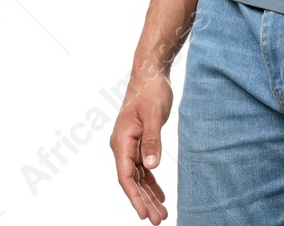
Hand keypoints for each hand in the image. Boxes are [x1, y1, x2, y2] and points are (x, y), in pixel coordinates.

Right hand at [109, 66, 171, 222]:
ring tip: (162, 213)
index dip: (134, 197)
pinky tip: (160, 195)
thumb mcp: (154, 115)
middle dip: (144, 202)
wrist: (150, 73)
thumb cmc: (151, 91)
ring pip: (137, 177)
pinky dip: (151, 183)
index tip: (144, 215)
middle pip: (131, 181)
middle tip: (159, 220)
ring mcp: (129, 145)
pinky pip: (142, 169)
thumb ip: (152, 140)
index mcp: (121, 140)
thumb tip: (151, 167)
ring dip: (148, 195)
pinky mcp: (138, 142)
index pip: (125, 176)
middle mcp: (122, 146)